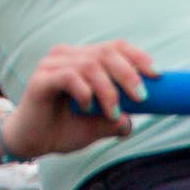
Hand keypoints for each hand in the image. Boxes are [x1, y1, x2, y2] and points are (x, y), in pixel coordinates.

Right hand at [0, 39, 157, 160]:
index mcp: (82, 58)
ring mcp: (51, 66)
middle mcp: (66, 56)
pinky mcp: (40, 79)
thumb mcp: (100, 122)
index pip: (115, 46)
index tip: (156, 76)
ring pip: (90, 65)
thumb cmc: (65, 128)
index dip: (138, 57)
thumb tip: (133, 120)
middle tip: (141, 98)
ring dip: (109, 91)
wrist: (33, 142)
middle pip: (106, 52)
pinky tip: (85, 108)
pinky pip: (69, 77)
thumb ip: (118, 117)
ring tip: (112, 113)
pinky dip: (85, 93)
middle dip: (129, 74)